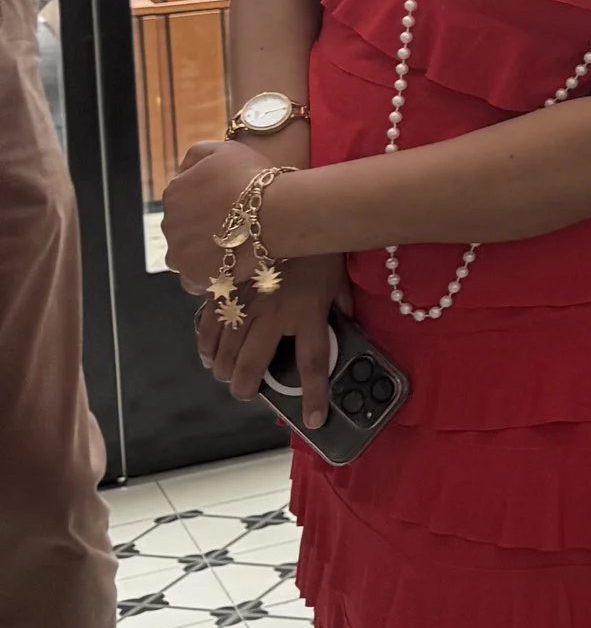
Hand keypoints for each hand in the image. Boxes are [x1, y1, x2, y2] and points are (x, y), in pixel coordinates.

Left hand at [161, 139, 271, 292]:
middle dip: (202, 227)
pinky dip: (207, 275)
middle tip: (232, 226)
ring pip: (184, 255)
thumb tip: (183, 170)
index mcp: (174, 192)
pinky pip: (194, 280)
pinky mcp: (194, 276)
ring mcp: (179, 252)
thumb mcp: (224, 149)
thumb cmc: (253, 178)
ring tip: (231, 248)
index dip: (205, 202)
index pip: (182, 200)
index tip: (227, 204)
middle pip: (182, 228)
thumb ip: (196, 155)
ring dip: (201, 252)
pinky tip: (227, 266)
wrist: (274, 211)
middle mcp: (169, 222)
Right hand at [196, 252, 346, 409]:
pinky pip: (208, 324)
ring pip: (226, 350)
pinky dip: (206, 343)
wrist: (287, 207)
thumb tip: (347, 322)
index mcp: (307, 314)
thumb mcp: (338, 276)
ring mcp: (244, 302)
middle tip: (246, 393)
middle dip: (247, 388)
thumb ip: (340, 305)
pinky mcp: (223, 289)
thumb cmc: (318, 242)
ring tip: (227, 376)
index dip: (312, 397)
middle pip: (254, 365)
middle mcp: (273, 315)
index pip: (313, 365)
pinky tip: (208, 353)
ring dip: (225, 369)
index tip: (312, 420)